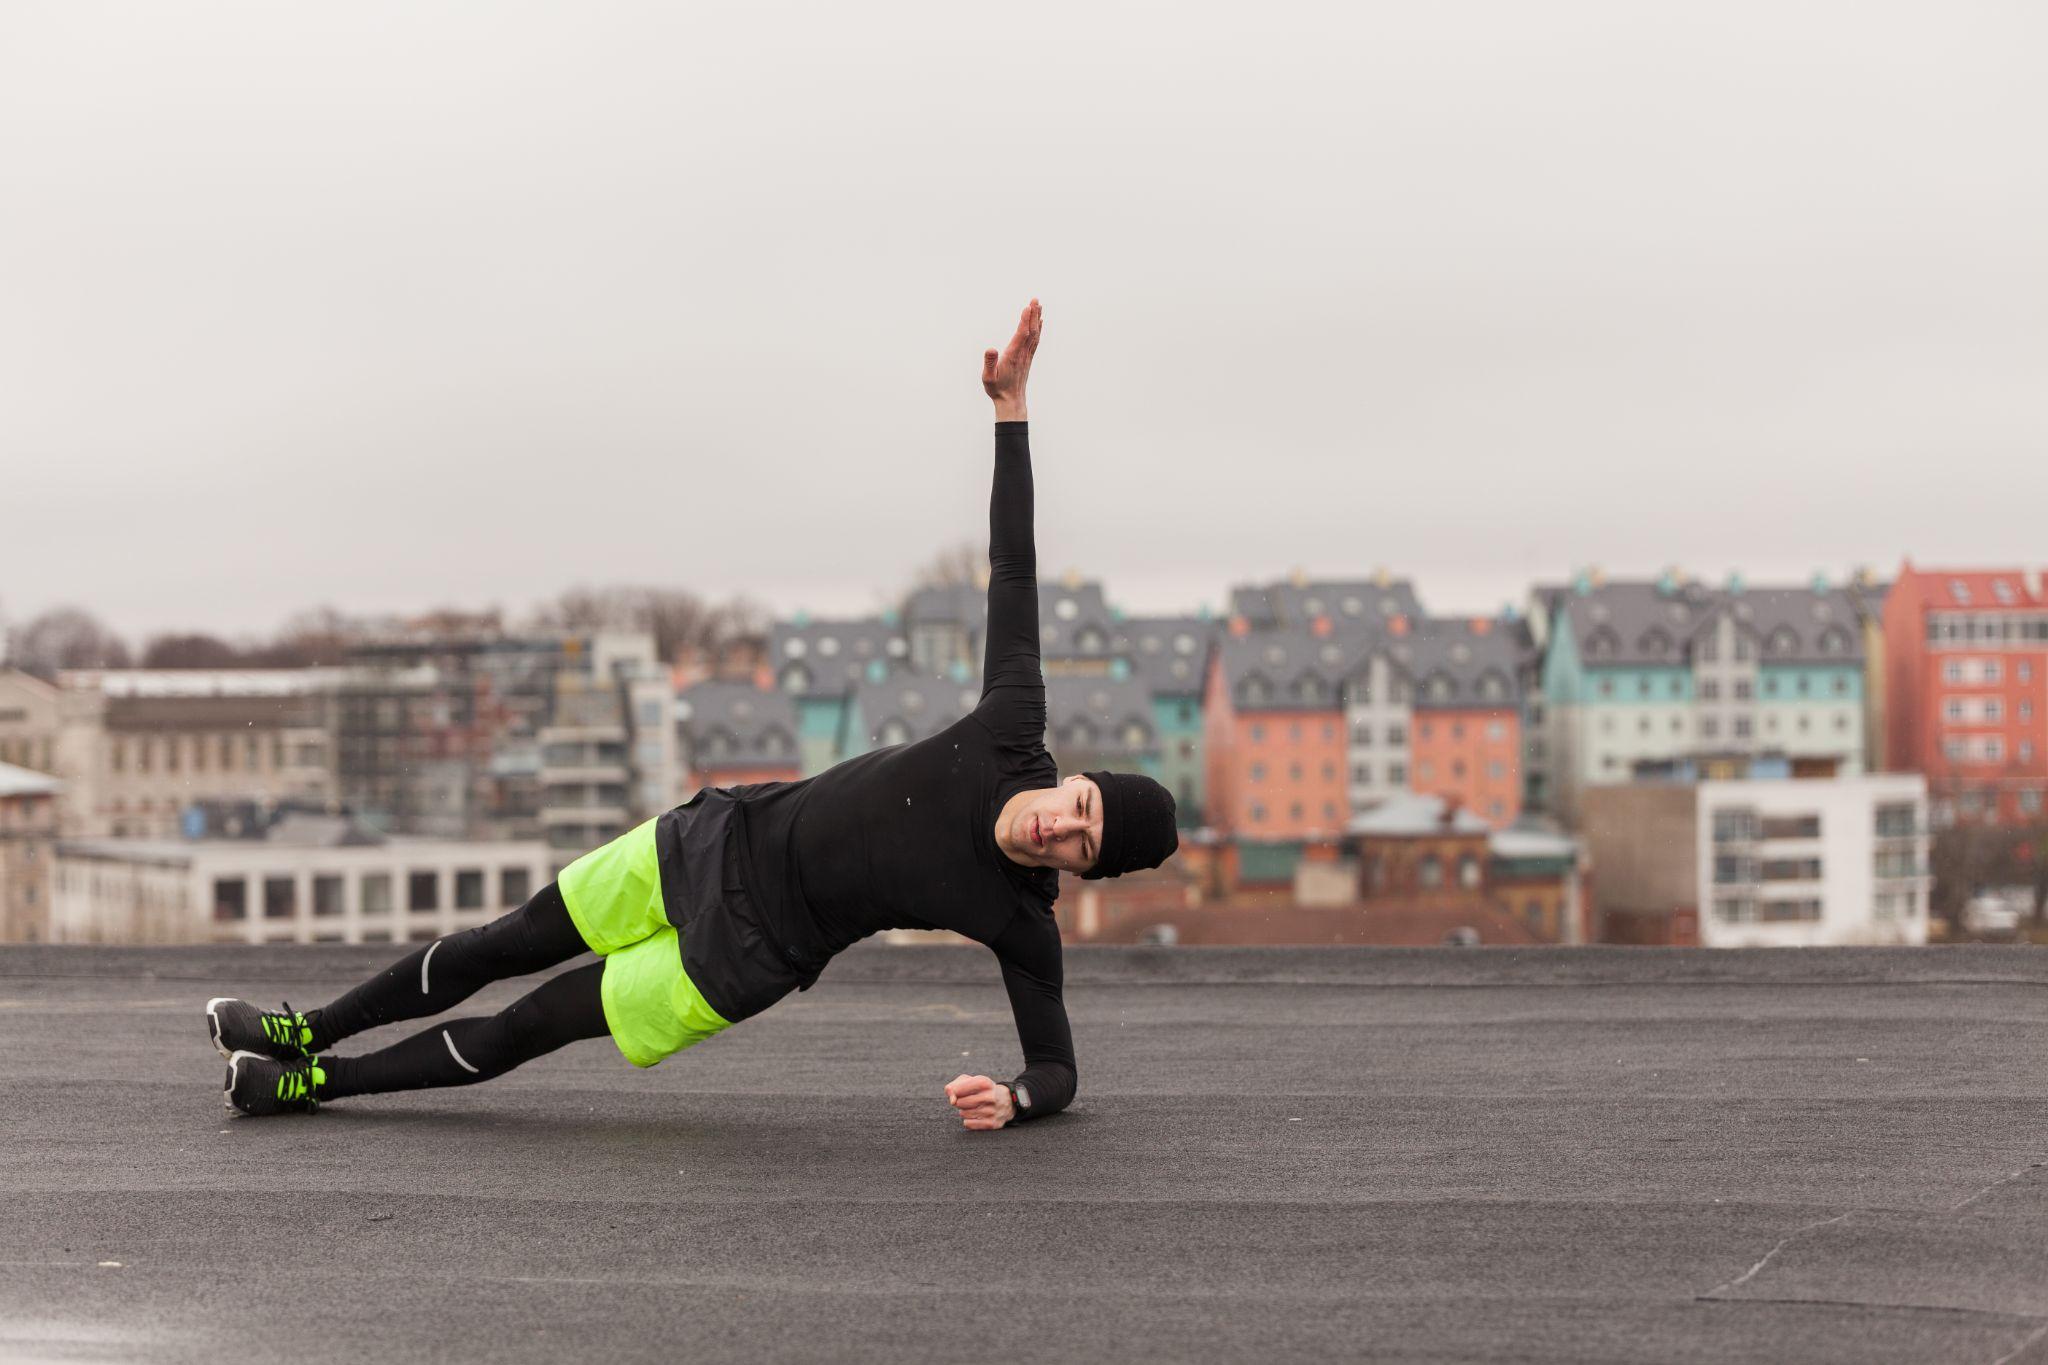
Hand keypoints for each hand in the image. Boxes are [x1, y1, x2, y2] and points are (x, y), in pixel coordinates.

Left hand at [945, 1073, 1015, 1130]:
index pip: (958, 1090)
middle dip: (959, 1101)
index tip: (955, 1092)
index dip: (953, 1092)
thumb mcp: (971, 1081)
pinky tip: (977, 1115)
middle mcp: (990, 1097)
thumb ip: (955, 1086)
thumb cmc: (983, 1090)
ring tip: (975, 1107)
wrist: (1008, 1101)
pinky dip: (969, 1120)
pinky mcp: (992, 1123)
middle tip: (968, 1099)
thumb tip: (951, 1099)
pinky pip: (968, 1124)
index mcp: (984, 1083)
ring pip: (963, 1114)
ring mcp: (991, 1111)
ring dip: (964, 1111)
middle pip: (959, 1102)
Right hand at [981, 299, 1040, 422]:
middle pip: (1031, 331)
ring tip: (1039, 305)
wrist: (1011, 402)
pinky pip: (1035, 341)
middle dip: (1033, 314)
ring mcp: (1027, 356)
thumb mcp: (988, 378)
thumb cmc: (998, 389)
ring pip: (1035, 334)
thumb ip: (990, 363)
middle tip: (1036, 299)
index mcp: (1013, 356)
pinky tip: (1040, 322)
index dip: (1025, 320)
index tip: (1028, 306)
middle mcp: (1022, 354)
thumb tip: (991, 348)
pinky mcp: (1028, 359)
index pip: (1022, 335)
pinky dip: (1038, 329)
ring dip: (1037, 319)